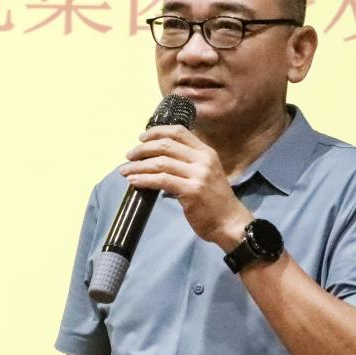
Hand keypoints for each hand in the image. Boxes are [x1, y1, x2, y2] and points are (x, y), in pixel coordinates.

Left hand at [120, 125, 251, 248]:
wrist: (230, 223)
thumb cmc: (215, 200)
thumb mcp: (206, 173)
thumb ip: (188, 163)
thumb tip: (158, 158)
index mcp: (206, 152)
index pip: (179, 132)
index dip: (157, 132)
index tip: (141, 138)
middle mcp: (203, 160)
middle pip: (166, 145)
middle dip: (143, 149)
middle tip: (129, 156)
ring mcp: (198, 175)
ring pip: (161, 163)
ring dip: (139, 166)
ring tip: (125, 171)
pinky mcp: (191, 190)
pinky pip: (161, 180)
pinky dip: (144, 180)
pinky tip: (134, 182)